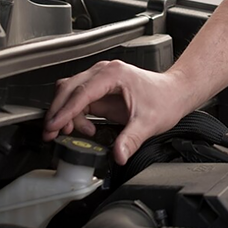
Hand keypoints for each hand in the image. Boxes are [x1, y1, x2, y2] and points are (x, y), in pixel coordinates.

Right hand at [43, 60, 185, 164]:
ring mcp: (101, 79)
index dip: (65, 111)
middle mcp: (105, 72)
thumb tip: (118, 155)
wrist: (176, 92)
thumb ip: (130, 140)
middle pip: (68, 88)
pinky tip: (85, 128)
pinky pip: (78, 100)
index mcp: (114, 74)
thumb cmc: (166, 98)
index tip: (54, 126)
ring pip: (70, 92)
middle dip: (57, 112)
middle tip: (51, 134)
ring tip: (71, 133)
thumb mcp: (148, 122)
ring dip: (65, 113)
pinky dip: (74, 114)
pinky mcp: (101, 89)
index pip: (81, 93)